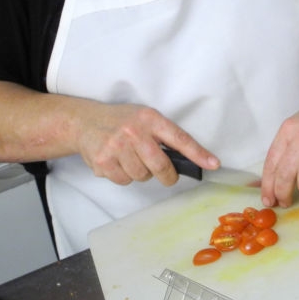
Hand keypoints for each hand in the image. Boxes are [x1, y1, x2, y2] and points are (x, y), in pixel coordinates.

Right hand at [74, 102, 218, 185]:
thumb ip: (164, 135)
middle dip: (168, 176)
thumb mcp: (146, 118)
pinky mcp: (103, 161)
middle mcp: (134, 132)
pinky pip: (124, 181)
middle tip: (167, 176)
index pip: (180, 138)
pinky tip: (117, 162)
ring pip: (142, 176)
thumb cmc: (121, 121)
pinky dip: (124, 177)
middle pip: (161, 166)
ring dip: (142, 174)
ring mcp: (117, 147)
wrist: (84, 122)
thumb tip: (187, 160)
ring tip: (132, 159)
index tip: (213, 164)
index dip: (198, 154)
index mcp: (150, 119)